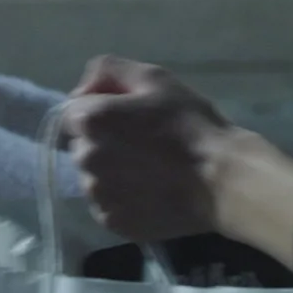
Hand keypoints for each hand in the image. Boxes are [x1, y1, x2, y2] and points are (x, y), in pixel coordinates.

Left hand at [65, 56, 235, 242]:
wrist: (219, 178)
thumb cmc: (188, 123)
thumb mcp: (154, 77)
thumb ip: (108, 70)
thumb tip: (82, 91)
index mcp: (90, 121)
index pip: (73, 112)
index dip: (99, 110)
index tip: (128, 115)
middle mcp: (84, 160)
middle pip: (82, 145)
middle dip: (103, 141)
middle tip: (142, 141)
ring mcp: (97, 196)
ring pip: (94, 176)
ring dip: (111, 171)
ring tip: (148, 169)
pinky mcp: (112, 222)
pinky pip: (107, 204)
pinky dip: (121, 197)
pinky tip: (149, 190)